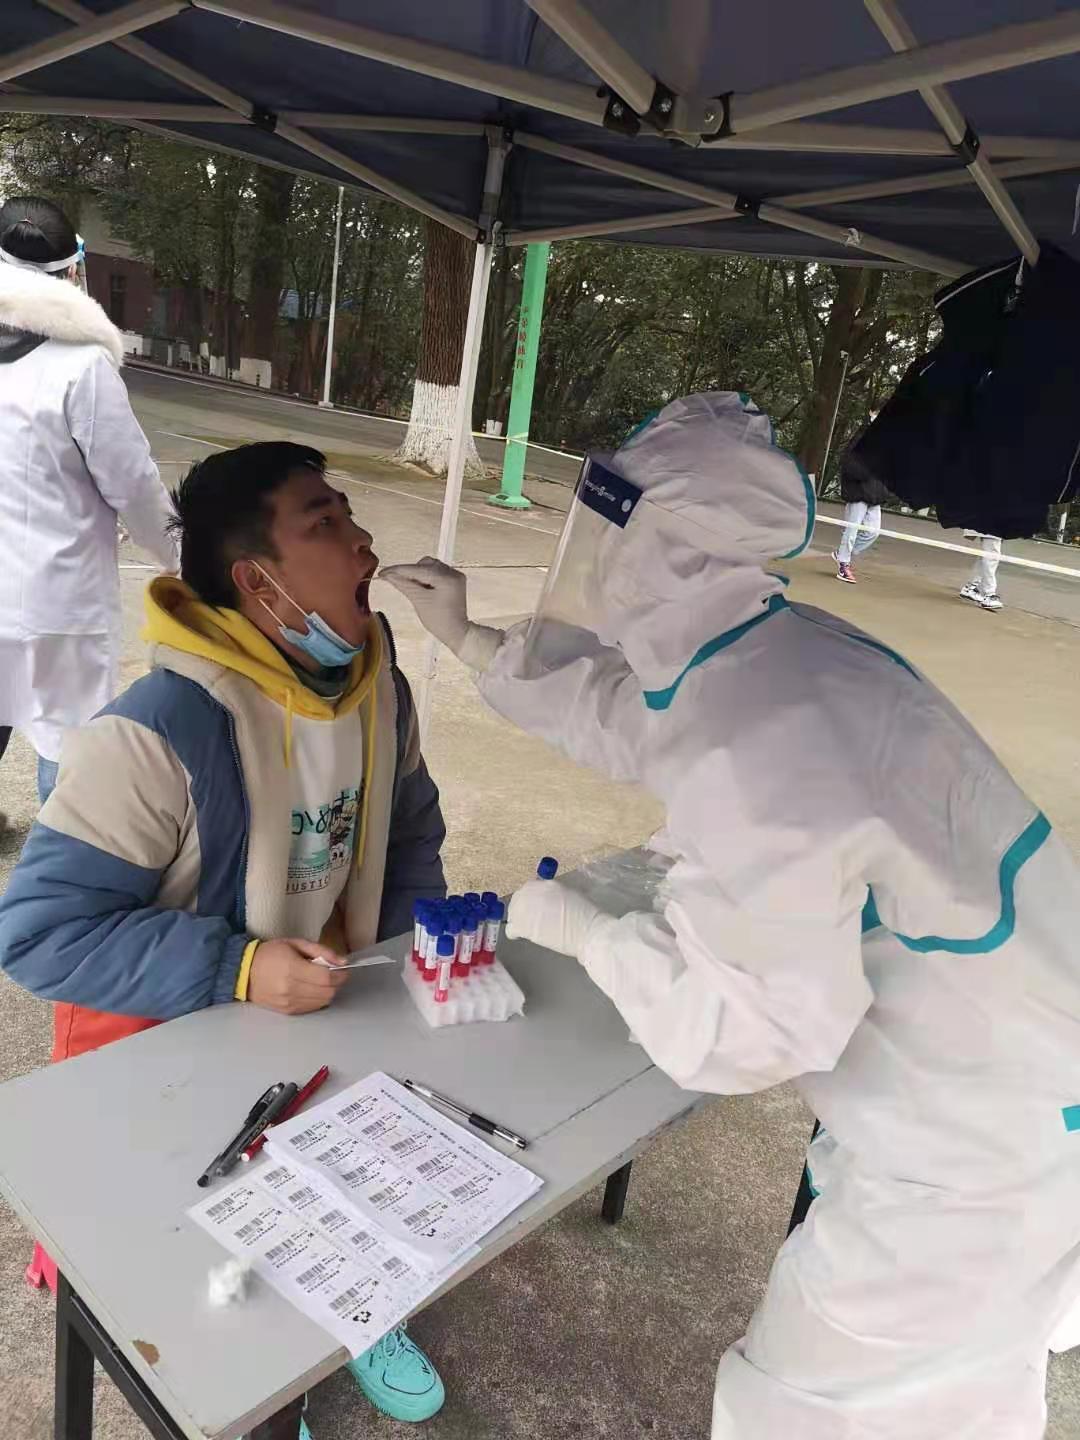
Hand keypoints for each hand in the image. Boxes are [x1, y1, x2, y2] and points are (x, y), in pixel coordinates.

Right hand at [247, 939, 348, 1015]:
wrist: (243, 972)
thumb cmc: (270, 953)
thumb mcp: (296, 943)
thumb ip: (321, 951)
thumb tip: (342, 962)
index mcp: (292, 968)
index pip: (326, 978)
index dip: (340, 974)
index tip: (343, 969)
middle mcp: (290, 989)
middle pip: (327, 992)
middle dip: (336, 983)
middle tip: (332, 974)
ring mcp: (288, 1003)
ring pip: (322, 1002)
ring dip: (327, 992)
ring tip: (320, 981)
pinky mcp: (287, 1011)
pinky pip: (312, 1008)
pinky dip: (317, 999)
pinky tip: (311, 989)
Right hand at [379, 557, 501, 669]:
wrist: (455, 632)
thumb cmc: (439, 621)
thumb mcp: (418, 601)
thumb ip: (403, 584)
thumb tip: (388, 575)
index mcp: (446, 579)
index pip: (417, 569)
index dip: (398, 570)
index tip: (383, 573)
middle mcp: (453, 573)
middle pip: (424, 564)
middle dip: (410, 572)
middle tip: (398, 582)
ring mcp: (454, 575)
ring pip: (429, 566)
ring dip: (418, 574)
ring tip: (415, 589)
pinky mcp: (453, 579)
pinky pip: (435, 571)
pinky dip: (426, 577)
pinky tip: (423, 588)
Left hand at [506, 879, 607, 958]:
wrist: (588, 930)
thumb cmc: (587, 915)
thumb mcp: (571, 895)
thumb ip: (555, 895)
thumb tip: (549, 902)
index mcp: (547, 884)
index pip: (529, 889)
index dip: (531, 900)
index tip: (535, 909)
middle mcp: (533, 892)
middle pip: (517, 899)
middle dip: (522, 909)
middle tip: (529, 921)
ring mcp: (526, 908)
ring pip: (512, 913)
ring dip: (518, 920)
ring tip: (528, 930)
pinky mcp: (523, 926)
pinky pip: (511, 929)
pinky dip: (515, 934)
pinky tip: (522, 937)